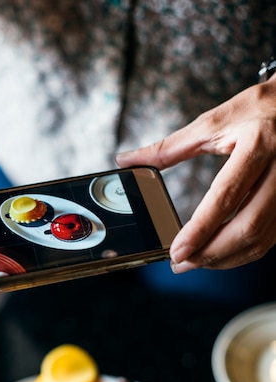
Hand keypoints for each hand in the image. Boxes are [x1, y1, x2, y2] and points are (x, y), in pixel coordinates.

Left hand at [116, 79, 275, 272]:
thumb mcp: (213, 121)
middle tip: (181, 264)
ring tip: (196, 262)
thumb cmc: (257, 109)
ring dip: (226, 258)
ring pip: (261, 239)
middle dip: (211, 254)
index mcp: (258, 143)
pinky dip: (242, 252)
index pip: (225, 196)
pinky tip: (220, 253)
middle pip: (248, 227)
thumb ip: (169, 147)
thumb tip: (128, 160)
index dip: (200, 229)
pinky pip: (270, 239)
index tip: (177, 251)